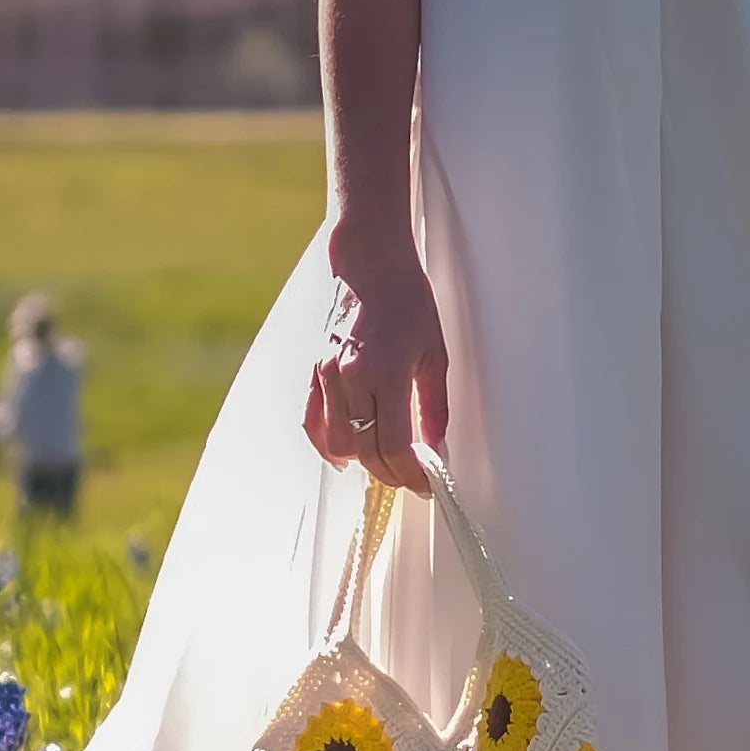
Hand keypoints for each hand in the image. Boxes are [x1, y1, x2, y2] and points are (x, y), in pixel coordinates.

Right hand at [304, 230, 448, 495]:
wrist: (369, 266)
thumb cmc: (407, 303)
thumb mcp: (434, 355)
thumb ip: (434, 407)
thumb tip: (435, 448)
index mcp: (385, 373)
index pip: (394, 446)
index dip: (410, 474)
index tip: (425, 484)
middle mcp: (351, 378)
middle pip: (366, 452)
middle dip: (391, 475)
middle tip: (411, 479)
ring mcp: (327, 376)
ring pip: (339, 444)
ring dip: (364, 462)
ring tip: (385, 462)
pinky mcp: (314, 372)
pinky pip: (314, 424)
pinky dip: (329, 445)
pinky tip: (348, 454)